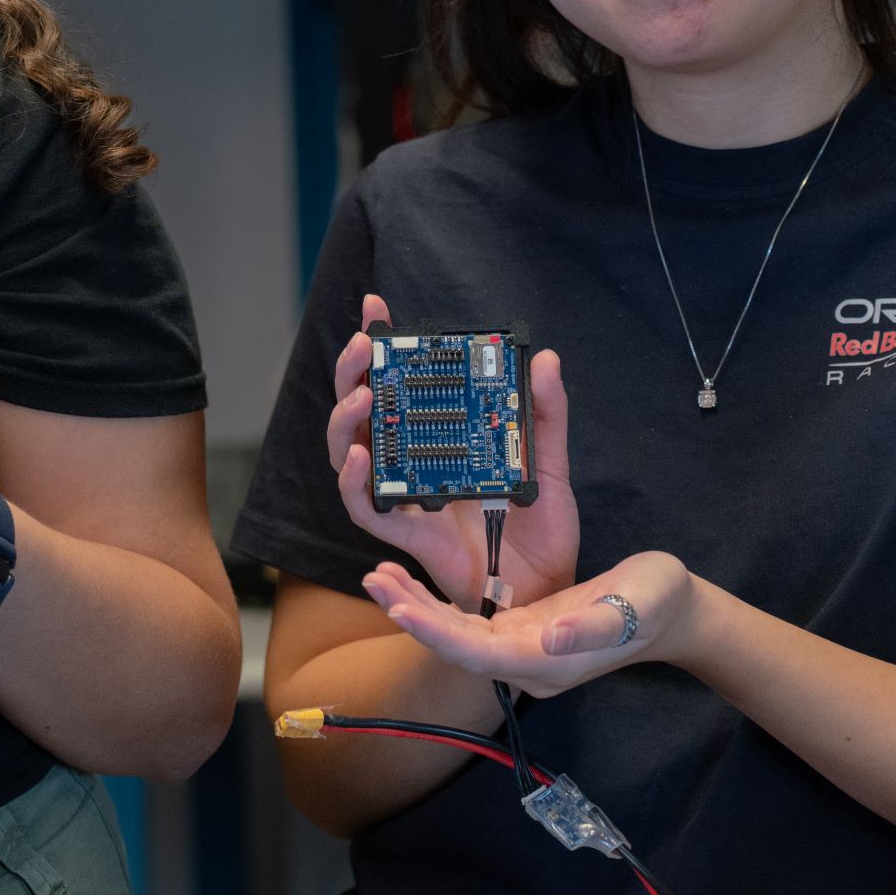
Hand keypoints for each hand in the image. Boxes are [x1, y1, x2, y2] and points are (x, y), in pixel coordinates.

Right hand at [328, 294, 578, 609]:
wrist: (546, 587)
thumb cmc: (540, 530)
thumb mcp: (549, 463)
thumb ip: (544, 414)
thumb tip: (546, 359)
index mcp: (439, 439)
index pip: (399, 385)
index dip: (381, 347)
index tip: (374, 307)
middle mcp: (412, 463)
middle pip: (363, 411)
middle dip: (353, 372)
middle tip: (363, 343)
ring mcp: (403, 497)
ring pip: (348, 452)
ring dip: (346, 421)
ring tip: (363, 394)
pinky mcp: (405, 534)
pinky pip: (365, 507)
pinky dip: (354, 482)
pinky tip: (360, 456)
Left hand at [363, 550, 694, 697]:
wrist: (674, 611)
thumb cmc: (657, 603)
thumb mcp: (634, 605)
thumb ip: (591, 628)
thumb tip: (550, 638)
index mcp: (549, 661)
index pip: (479, 653)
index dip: (436, 633)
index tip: (399, 610)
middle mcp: (529, 661)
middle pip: (457, 645)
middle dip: (412, 615)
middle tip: (372, 579)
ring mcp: (524, 648)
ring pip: (457, 634)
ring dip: (417, 608)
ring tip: (378, 576)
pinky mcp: (523, 629)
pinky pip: (469, 623)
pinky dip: (438, 604)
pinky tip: (411, 585)